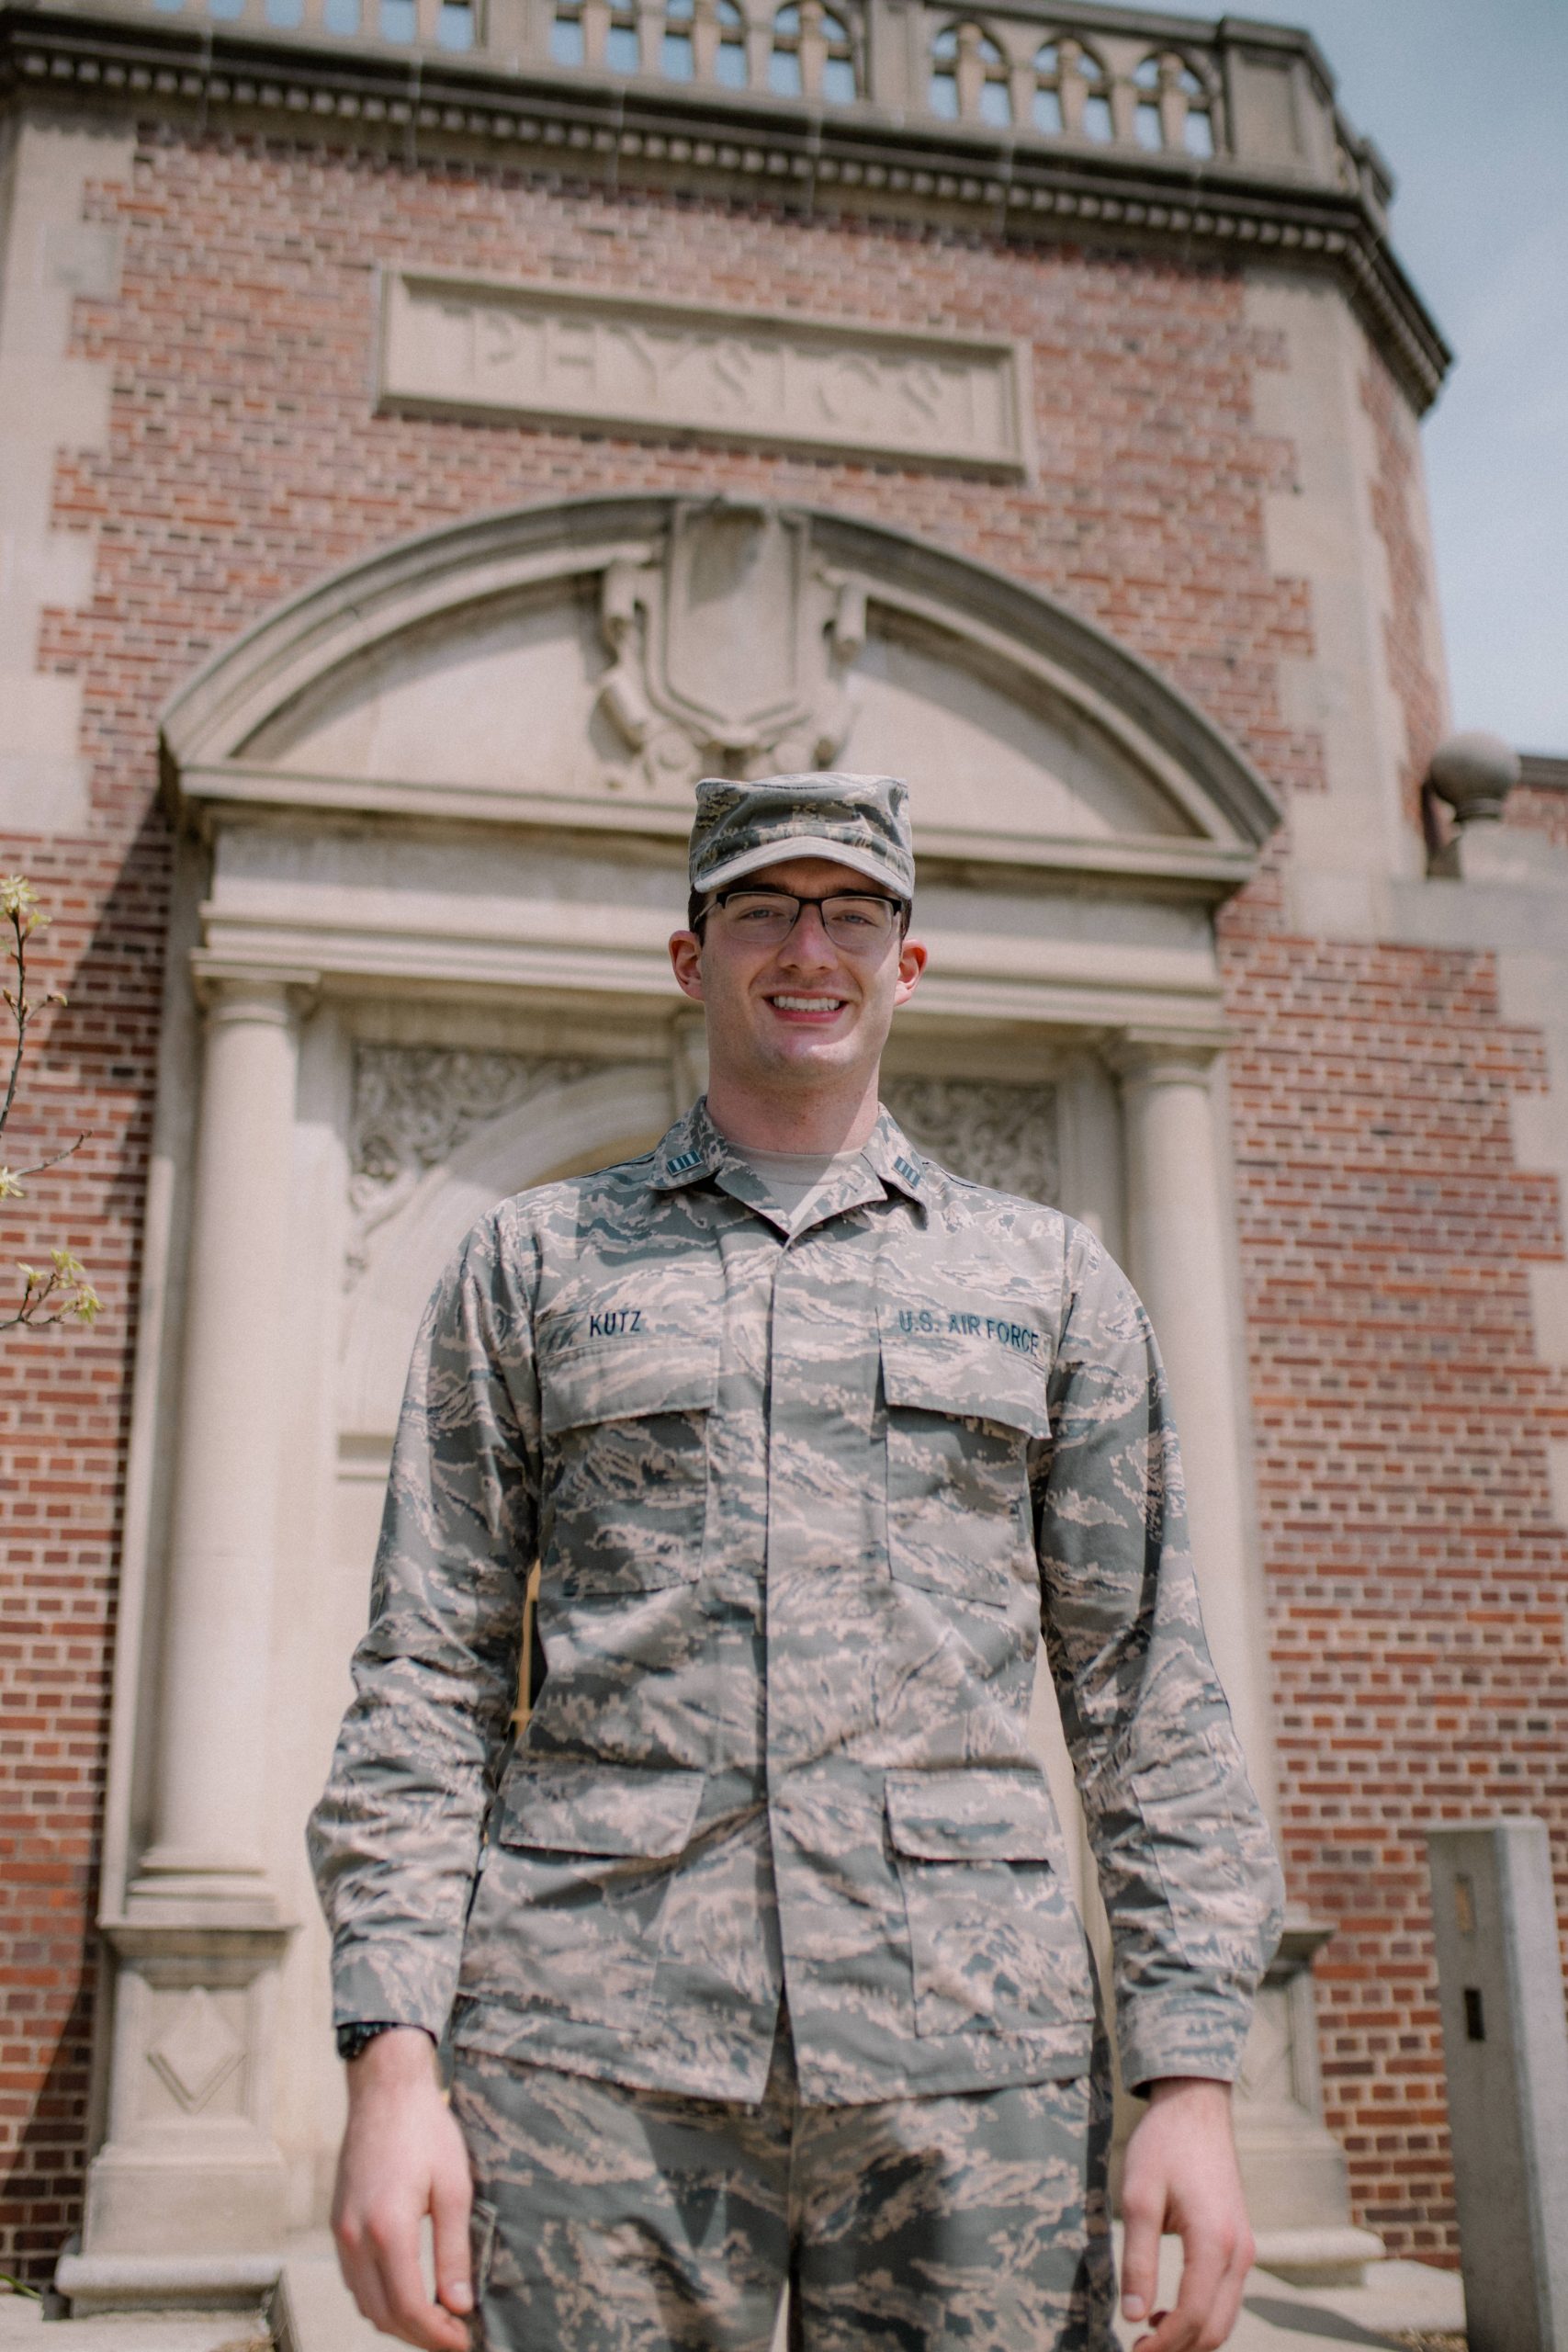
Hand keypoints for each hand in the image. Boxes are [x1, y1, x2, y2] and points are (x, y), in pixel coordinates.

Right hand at [331, 2027, 476, 2349]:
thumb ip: (454, 2252)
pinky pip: (353, 2279)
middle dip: (418, 2335)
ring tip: (435, 2319)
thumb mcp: (454, 2188)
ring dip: (396, 2320)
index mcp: (387, 2229)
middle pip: (382, 2315)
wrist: (385, 2090)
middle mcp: (355, 2237)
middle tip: (453, 2336)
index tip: (463, 2341)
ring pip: (363, 2302)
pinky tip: (406, 2291)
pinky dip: (377, 2297)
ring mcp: (340, 2231)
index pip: (408, 2308)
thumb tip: (460, 2305)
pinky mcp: (337, 2223)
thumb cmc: (425, 2131)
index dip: (437, 2335)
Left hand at [1118, 2076, 1252, 2351]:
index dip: (1163, 2345)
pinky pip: (1226, 2296)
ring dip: (1191, 2335)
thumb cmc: (1163, 2146)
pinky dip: (1202, 2315)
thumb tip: (1132, 2316)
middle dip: (1179, 2348)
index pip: (1194, 2317)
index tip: (1132, 2351)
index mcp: (1215, 2242)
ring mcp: (1245, 2248)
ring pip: (1224, 2316)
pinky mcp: (1240, 2242)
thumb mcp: (1138, 2198)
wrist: (1196, 2106)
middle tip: (1137, 2350)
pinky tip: (1167, 2309)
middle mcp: (1240, 2252)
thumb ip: (1137, 2259)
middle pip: (1215, 2327)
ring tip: (1147, 2334)